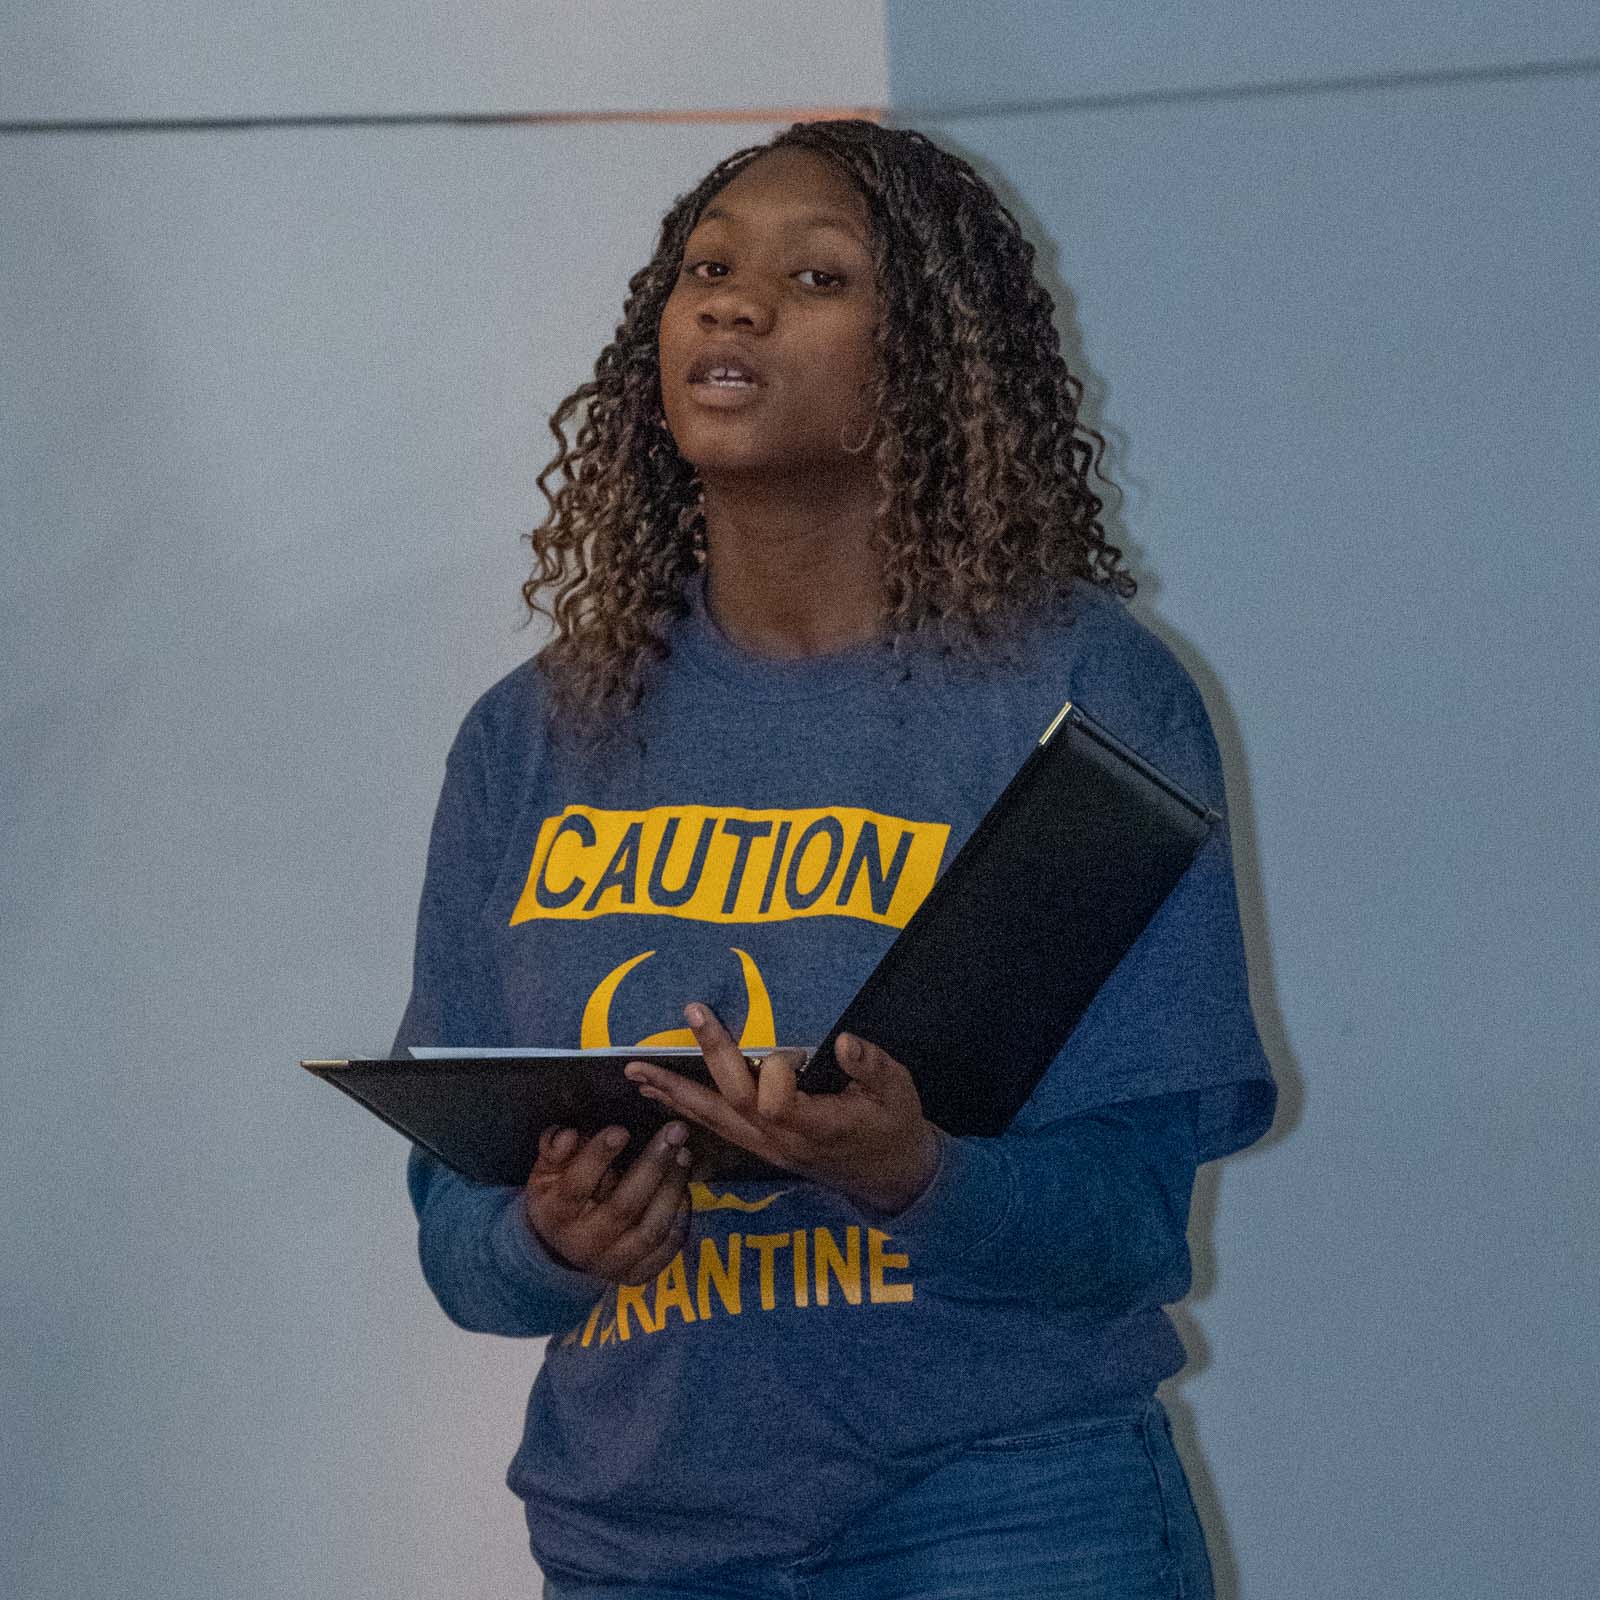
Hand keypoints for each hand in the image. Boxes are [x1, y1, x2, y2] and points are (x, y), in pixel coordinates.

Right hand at [524, 1121, 700, 1284]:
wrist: (566, 1248)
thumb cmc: (561, 1194)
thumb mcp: (546, 1172)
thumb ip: (553, 1149)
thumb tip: (567, 1135)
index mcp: (554, 1215)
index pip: (576, 1186)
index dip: (598, 1157)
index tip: (622, 1130)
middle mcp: (582, 1245)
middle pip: (622, 1207)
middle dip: (652, 1166)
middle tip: (675, 1132)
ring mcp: (612, 1263)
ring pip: (650, 1229)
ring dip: (672, 1189)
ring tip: (684, 1155)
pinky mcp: (637, 1273)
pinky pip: (667, 1246)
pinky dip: (681, 1216)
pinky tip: (684, 1187)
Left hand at [624, 1005, 943, 1215]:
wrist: (890, 1177)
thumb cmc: (895, 1126)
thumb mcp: (899, 1092)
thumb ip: (872, 1067)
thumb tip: (844, 1040)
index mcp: (819, 1126)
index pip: (779, 1100)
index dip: (780, 1070)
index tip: (801, 1052)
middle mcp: (784, 1140)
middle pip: (735, 1103)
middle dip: (708, 1059)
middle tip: (685, 1017)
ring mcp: (768, 1149)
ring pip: (714, 1120)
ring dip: (675, 1094)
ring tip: (637, 1073)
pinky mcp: (761, 1149)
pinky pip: (717, 1128)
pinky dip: (686, 1110)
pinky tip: (662, 1096)